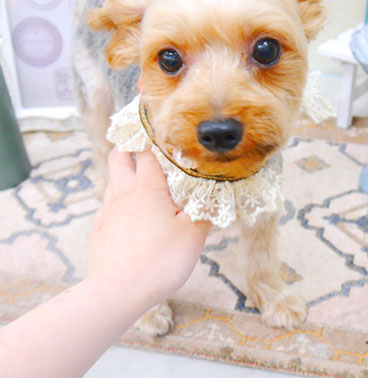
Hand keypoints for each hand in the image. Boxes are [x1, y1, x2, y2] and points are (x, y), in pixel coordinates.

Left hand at [88, 147, 210, 305]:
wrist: (119, 291)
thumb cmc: (160, 259)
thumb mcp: (193, 234)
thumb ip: (205, 210)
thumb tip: (215, 195)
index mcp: (147, 188)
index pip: (146, 151)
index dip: (150, 136)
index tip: (157, 129)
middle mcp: (123, 193)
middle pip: (117, 157)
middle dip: (126, 145)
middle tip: (139, 144)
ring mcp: (107, 211)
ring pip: (111, 181)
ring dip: (122, 174)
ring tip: (137, 180)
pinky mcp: (99, 230)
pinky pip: (106, 206)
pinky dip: (116, 201)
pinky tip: (126, 214)